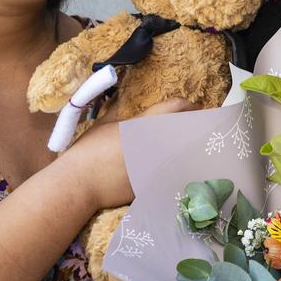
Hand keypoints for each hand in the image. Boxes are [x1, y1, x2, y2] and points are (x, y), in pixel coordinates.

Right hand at [62, 99, 197, 211]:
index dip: (188, 105)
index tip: (194, 107)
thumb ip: (119, 108)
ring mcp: (157, 166)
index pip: (177, 107)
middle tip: (201, 125)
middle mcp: (156, 144)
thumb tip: (123, 96)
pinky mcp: (155, 184)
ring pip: (186, 153)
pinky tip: (183, 167)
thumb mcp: (104, 123)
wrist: (79, 185)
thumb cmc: (88, 151)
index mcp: (144, 125)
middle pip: (188, 130)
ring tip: (197, 146)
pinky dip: (181, 168)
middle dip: (195, 126)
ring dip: (192, 148)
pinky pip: (175, 174)